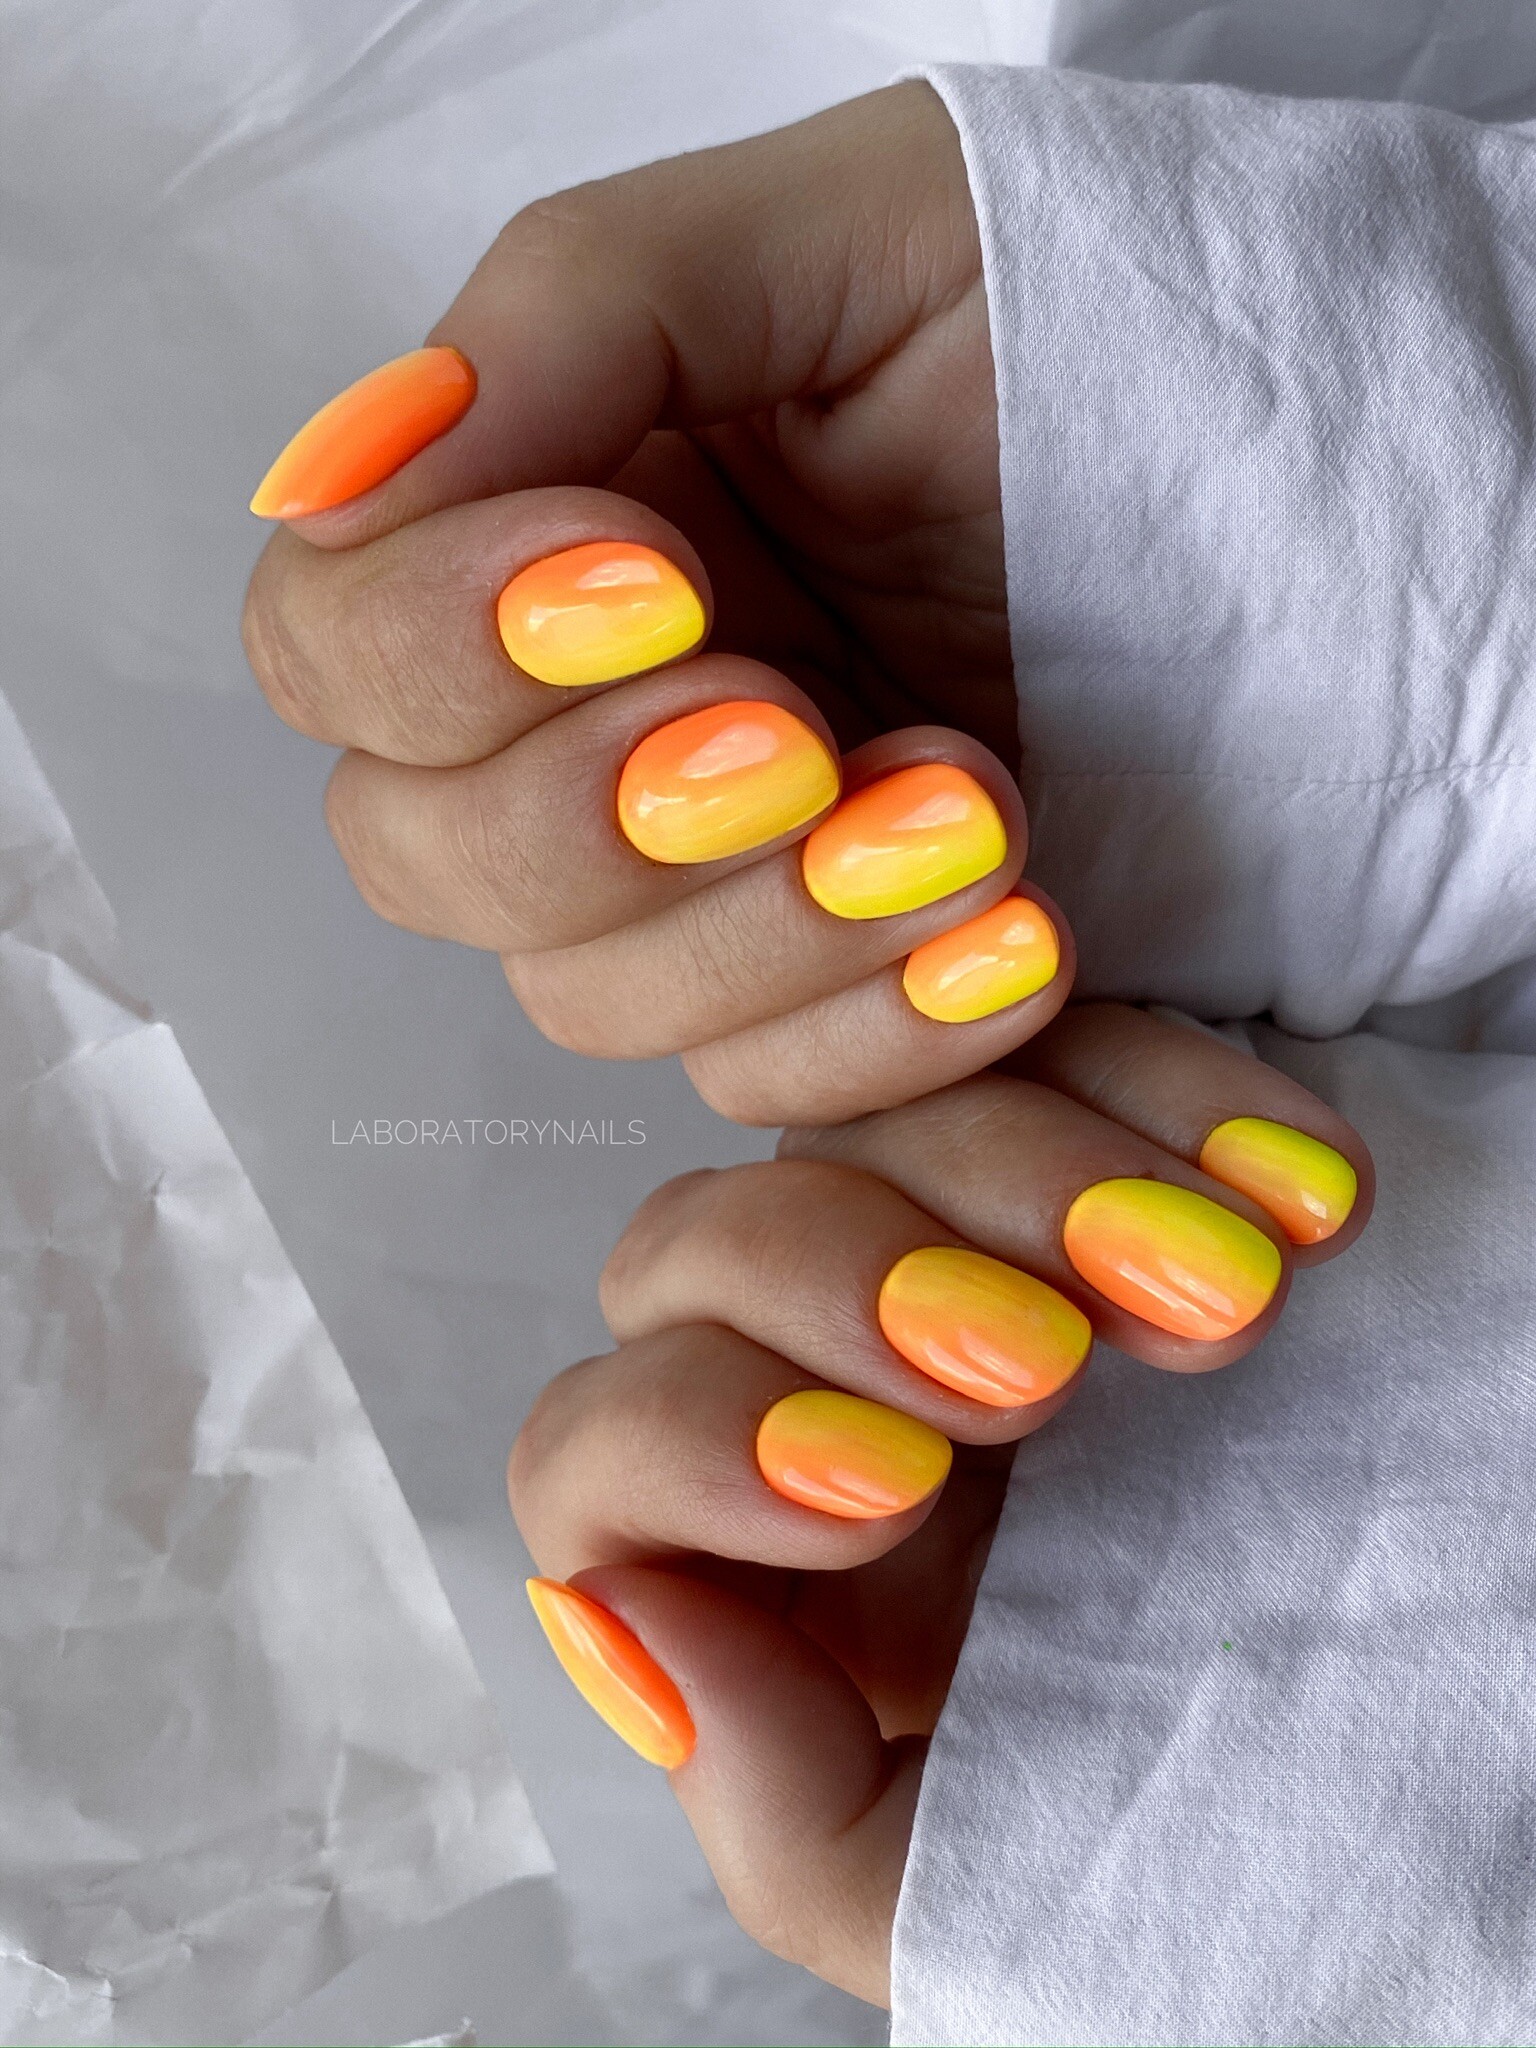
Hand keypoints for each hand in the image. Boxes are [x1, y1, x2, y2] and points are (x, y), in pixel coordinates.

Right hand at [243, 83, 1036, 1124]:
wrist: (1295, 463)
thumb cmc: (1068, 316)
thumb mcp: (822, 237)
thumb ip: (567, 321)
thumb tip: (337, 482)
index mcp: (538, 524)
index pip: (334, 649)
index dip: (438, 651)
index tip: (652, 581)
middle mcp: (587, 713)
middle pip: (425, 858)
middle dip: (595, 819)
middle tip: (795, 730)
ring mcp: (707, 869)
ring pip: (589, 999)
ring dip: (764, 931)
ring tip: (971, 803)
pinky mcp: (835, 985)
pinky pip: (769, 1085)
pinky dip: (877, 1037)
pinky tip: (1015, 938)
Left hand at [507, 1005, 1373, 2005]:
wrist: (1371, 1756)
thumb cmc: (1148, 1830)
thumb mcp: (959, 1889)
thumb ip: (778, 1812)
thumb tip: (631, 1610)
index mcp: (741, 1559)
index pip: (599, 1451)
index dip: (701, 1441)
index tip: (892, 1487)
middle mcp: (811, 1384)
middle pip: (701, 1245)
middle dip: (851, 1278)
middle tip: (1043, 1365)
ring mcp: (938, 1251)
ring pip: (871, 1118)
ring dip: (1033, 1173)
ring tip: (1219, 1279)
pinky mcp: (1075, 1159)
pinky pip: (1062, 1051)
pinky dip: (1173, 1096)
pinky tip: (1291, 1188)